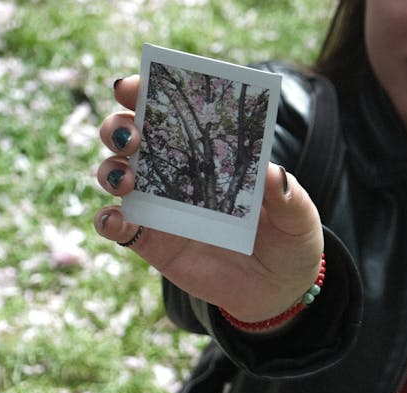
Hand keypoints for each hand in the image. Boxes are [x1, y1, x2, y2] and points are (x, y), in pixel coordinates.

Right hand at [94, 76, 324, 322]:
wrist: (277, 291)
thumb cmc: (289, 241)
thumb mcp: (299, 217)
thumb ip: (288, 196)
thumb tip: (272, 172)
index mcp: (210, 150)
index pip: (172, 110)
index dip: (146, 91)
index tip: (136, 86)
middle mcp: (177, 171)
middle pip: (131, 136)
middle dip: (118, 126)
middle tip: (132, 136)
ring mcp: (161, 207)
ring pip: (116, 175)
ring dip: (111, 171)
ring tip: (126, 181)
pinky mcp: (153, 243)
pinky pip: (119, 228)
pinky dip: (108, 221)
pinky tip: (115, 221)